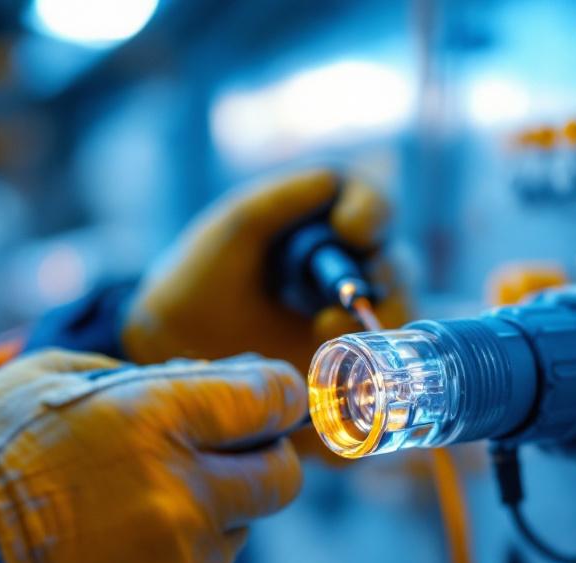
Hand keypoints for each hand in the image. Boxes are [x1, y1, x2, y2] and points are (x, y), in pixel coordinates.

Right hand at [0, 350, 305, 562]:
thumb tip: (200, 381)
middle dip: (259, 466)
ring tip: (116, 526)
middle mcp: (183, 499)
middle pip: (279, 480)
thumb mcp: (44, 380)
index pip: (270, 398)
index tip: (270, 402)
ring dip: (195, 528)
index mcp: (157, 422)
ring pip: (230, 543)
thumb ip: (136, 378)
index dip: (277, 397)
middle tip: (215, 465)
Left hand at [121, 168, 408, 373]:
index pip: (372, 208)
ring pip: (397, 318)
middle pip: (396, 265)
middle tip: (352, 291)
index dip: (371, 213)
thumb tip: (330, 182)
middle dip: (382, 275)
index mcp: (328, 224)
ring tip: (326, 331)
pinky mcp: (352, 366)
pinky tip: (327, 361)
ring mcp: (357, 319)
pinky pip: (380, 365)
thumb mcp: (234, 230)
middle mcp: (353, 269)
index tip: (350, 229)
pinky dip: (365, 364)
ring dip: (377, 324)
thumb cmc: (202, 276)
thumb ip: (279, 199)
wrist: (177, 346)